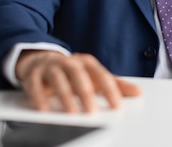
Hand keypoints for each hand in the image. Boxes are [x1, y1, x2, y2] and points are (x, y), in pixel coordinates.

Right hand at [15, 50, 141, 112]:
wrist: (40, 59)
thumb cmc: (72, 72)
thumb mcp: (93, 77)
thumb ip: (115, 84)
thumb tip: (138, 92)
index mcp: (87, 63)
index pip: (101, 75)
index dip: (110, 90)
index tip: (117, 106)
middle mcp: (69, 62)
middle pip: (79, 75)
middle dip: (86, 93)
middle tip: (92, 112)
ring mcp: (50, 66)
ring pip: (58, 78)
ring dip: (65, 95)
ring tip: (71, 112)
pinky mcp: (33, 74)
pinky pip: (35, 84)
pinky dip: (39, 96)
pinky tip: (43, 109)